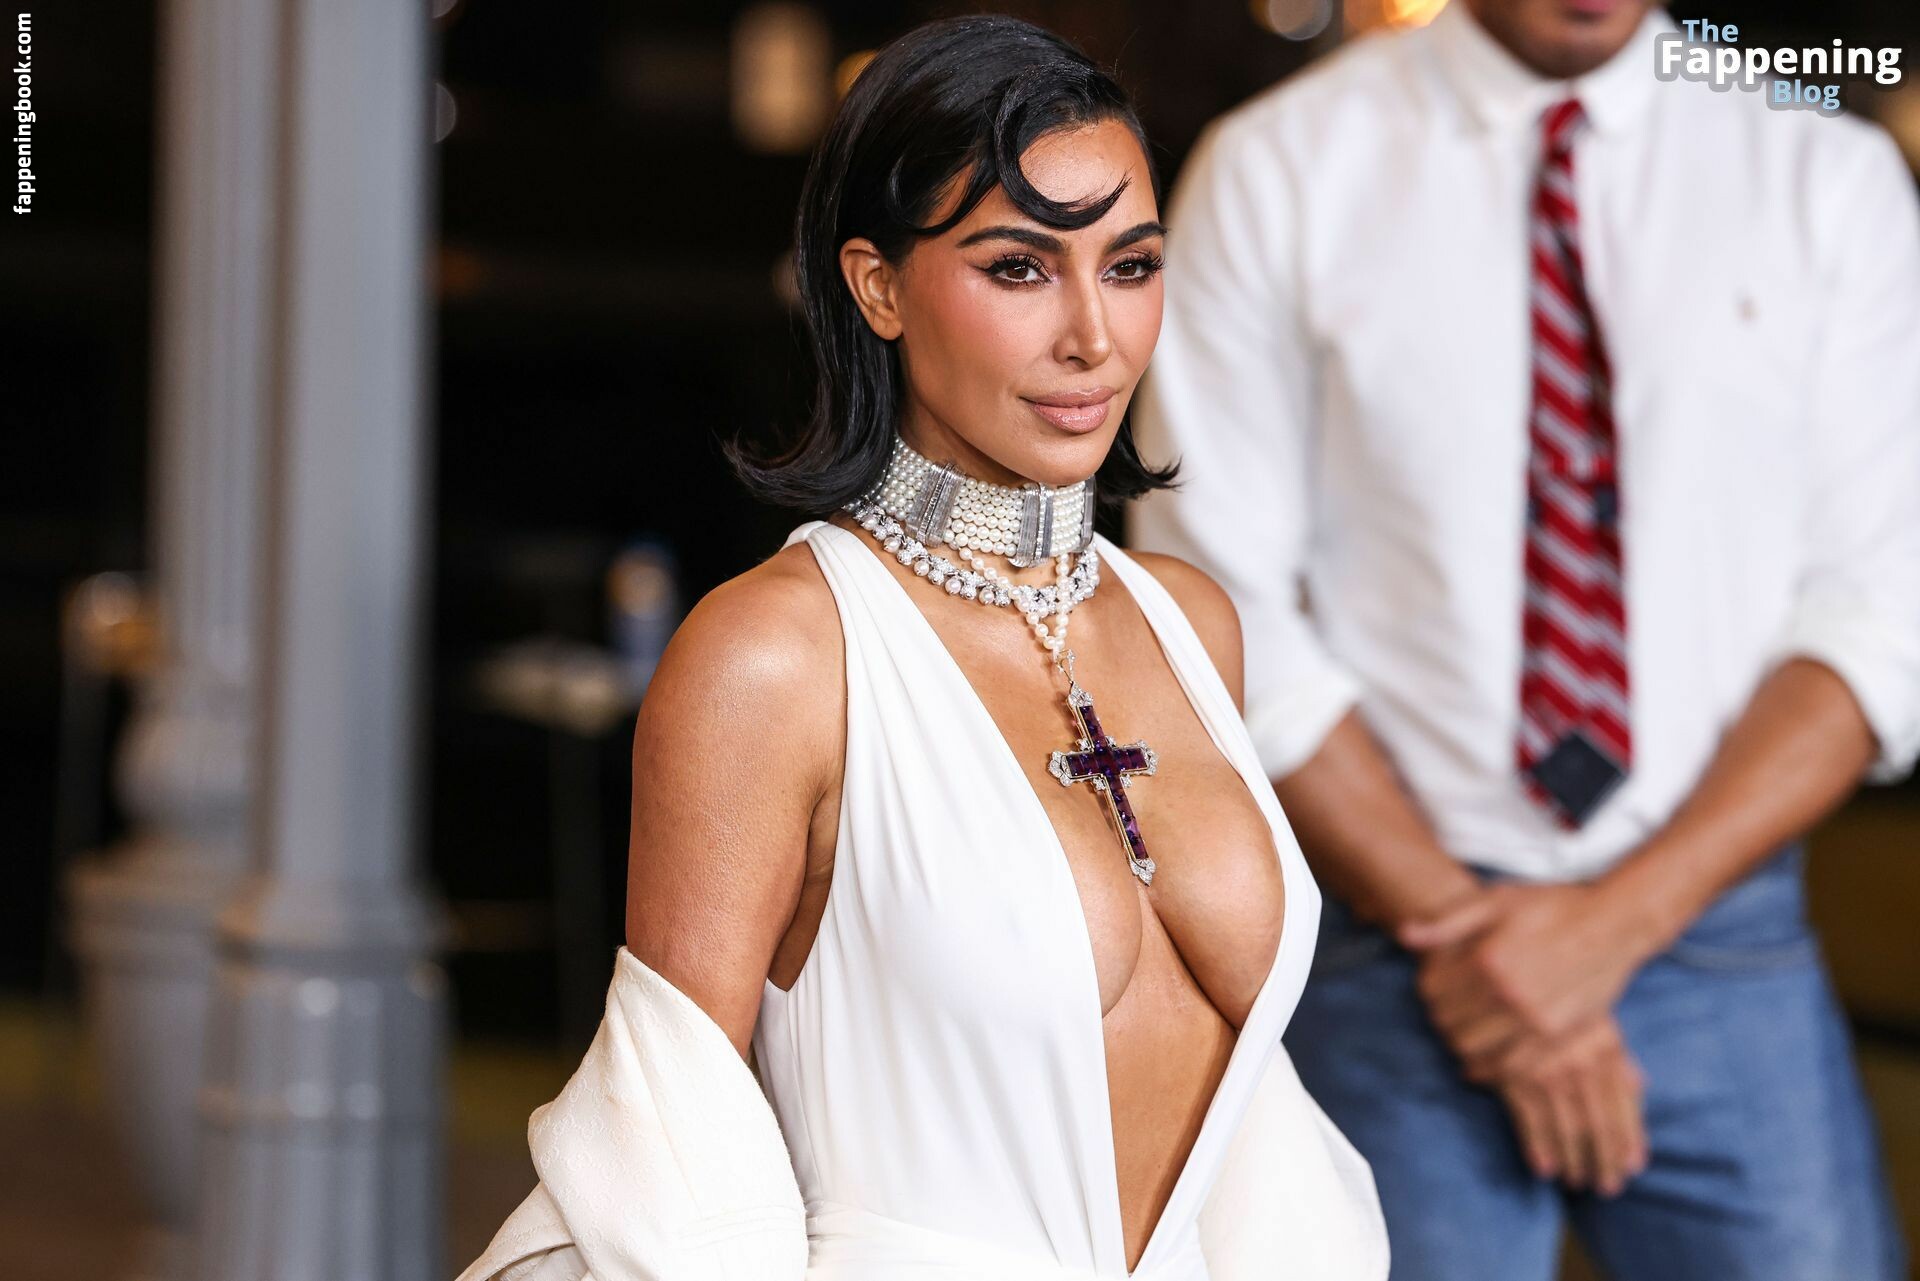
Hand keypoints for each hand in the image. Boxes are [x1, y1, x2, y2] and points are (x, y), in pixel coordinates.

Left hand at [1399, 880, 1652, 1075]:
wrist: (1614, 923)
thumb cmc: (1552, 905)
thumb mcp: (1496, 900)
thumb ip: (1448, 922)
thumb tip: (1405, 936)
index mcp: (1489, 959)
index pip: (1432, 992)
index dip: (1426, 990)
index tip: (1434, 984)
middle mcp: (1510, 994)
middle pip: (1448, 1026)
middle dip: (1440, 1019)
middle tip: (1447, 1011)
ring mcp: (1536, 1019)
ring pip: (1474, 1051)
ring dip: (1462, 1046)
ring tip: (1465, 1032)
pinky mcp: (1559, 1036)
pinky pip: (1512, 1067)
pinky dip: (1492, 1068)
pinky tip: (1487, 1060)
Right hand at [1496, 1014, 1648, 1197]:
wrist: (1516, 973)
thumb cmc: (1560, 996)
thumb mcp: (1597, 1016)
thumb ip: (1617, 1052)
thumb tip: (1640, 1085)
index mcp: (1607, 1048)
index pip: (1625, 1105)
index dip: (1630, 1139)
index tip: (1633, 1167)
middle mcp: (1582, 1063)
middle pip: (1599, 1125)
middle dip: (1604, 1160)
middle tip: (1607, 1187)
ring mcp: (1548, 1070)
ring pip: (1566, 1128)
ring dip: (1572, 1161)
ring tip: (1576, 1181)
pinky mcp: (1514, 1072)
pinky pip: (1529, 1119)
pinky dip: (1538, 1147)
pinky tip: (1544, 1169)